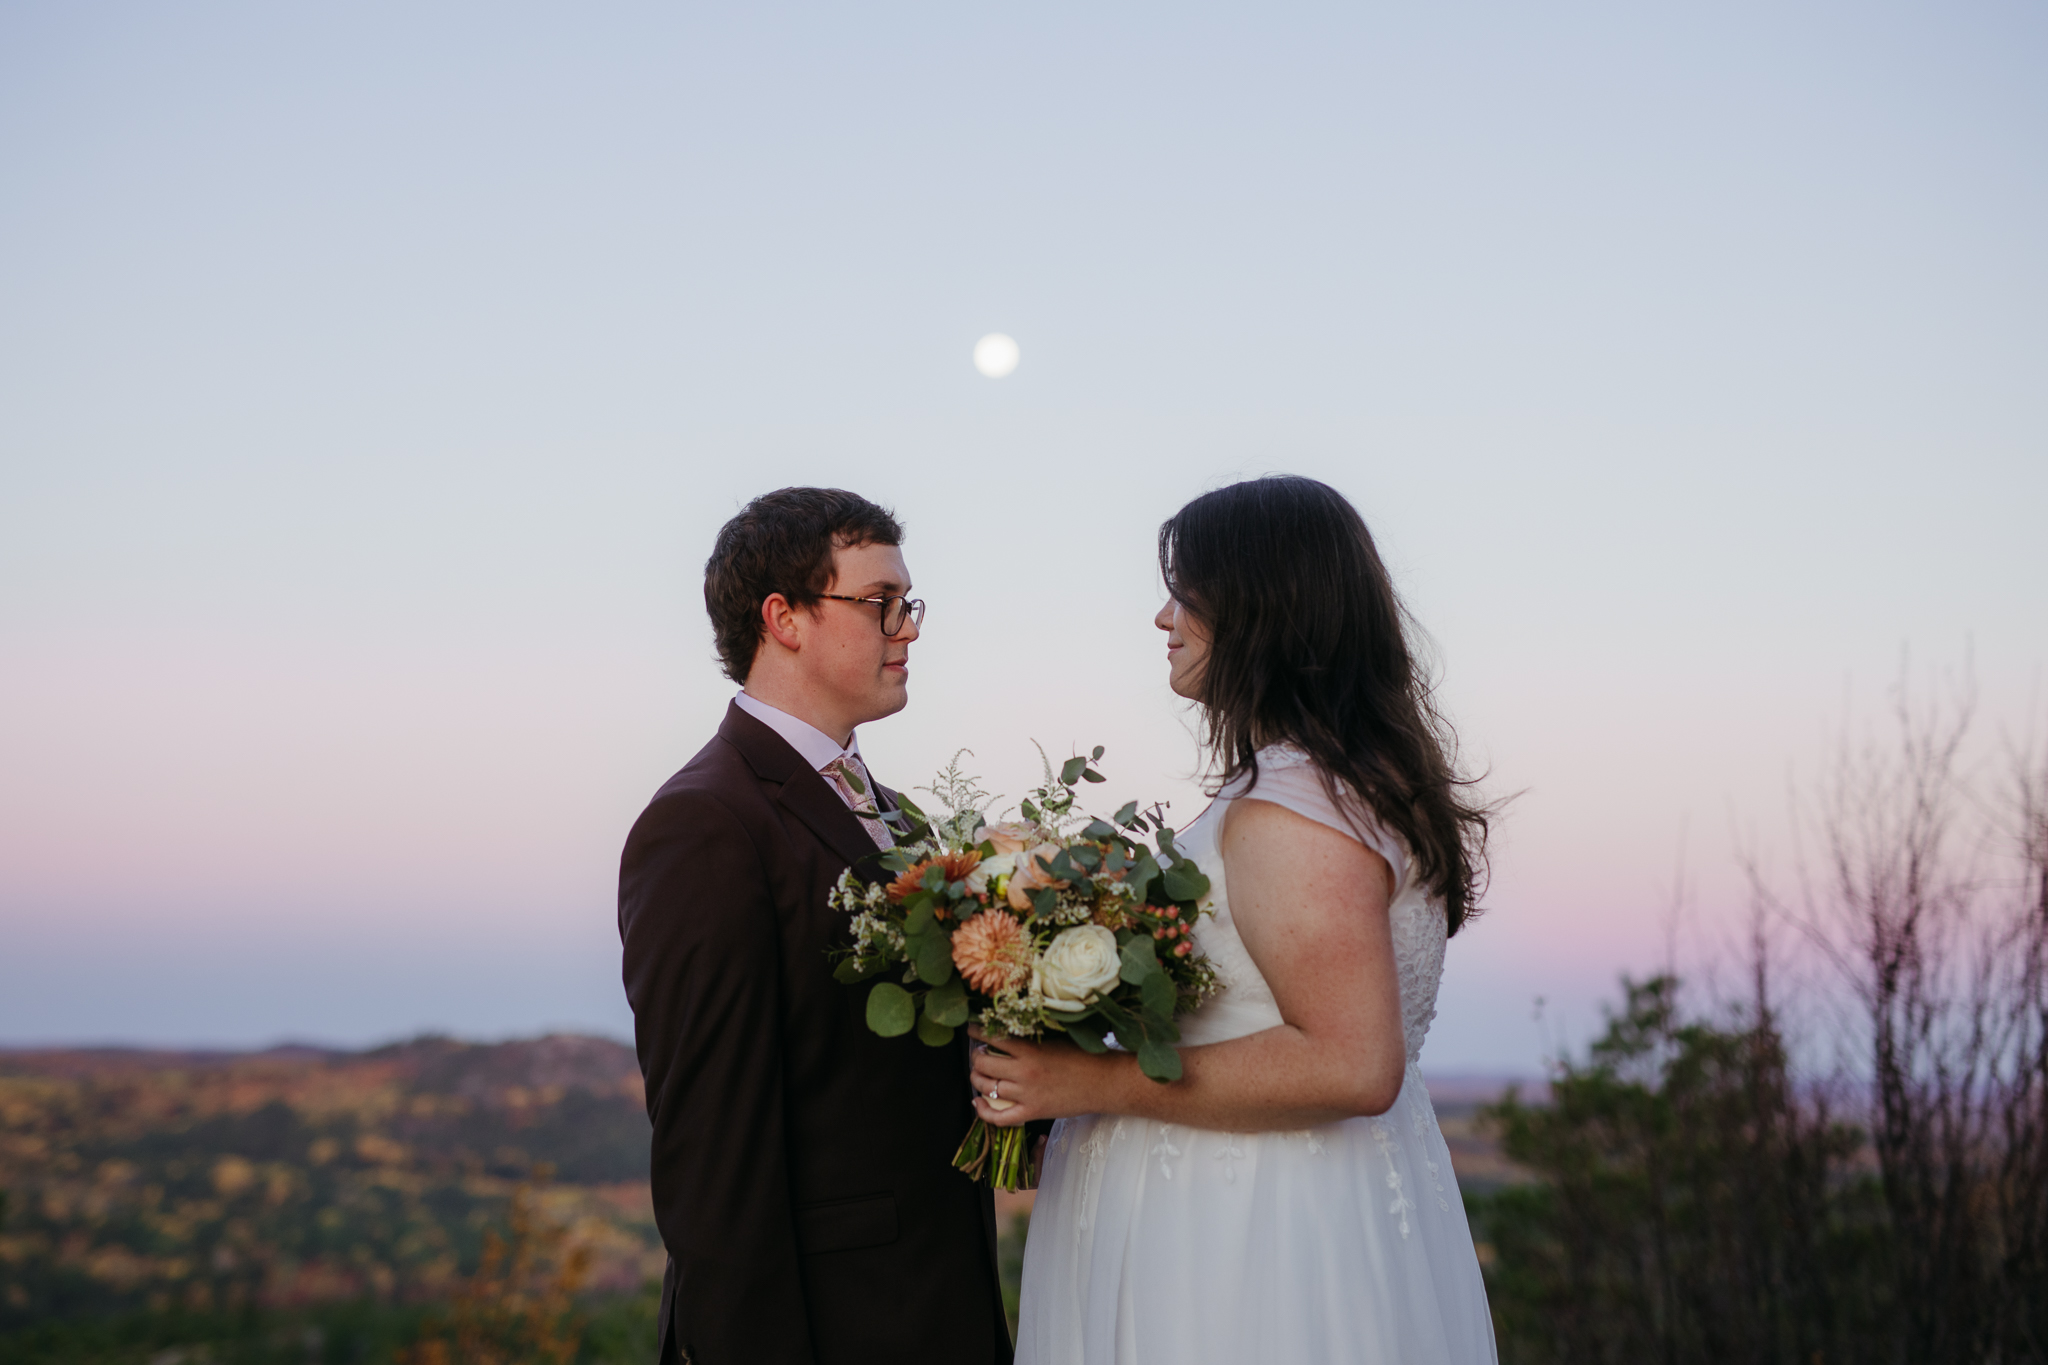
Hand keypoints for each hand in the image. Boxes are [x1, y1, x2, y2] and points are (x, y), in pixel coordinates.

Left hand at [968, 1024, 1123, 1127]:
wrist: (1103, 1082)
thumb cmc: (1083, 1058)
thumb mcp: (1055, 1040)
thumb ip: (1031, 1039)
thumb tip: (1008, 1033)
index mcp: (1030, 1050)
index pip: (992, 1037)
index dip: (977, 1032)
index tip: (972, 1029)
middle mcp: (1024, 1072)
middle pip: (983, 1063)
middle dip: (975, 1057)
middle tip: (977, 1054)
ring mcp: (1026, 1094)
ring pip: (987, 1087)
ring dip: (977, 1079)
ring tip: (978, 1074)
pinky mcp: (1032, 1112)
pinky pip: (1000, 1117)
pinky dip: (984, 1111)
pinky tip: (979, 1102)